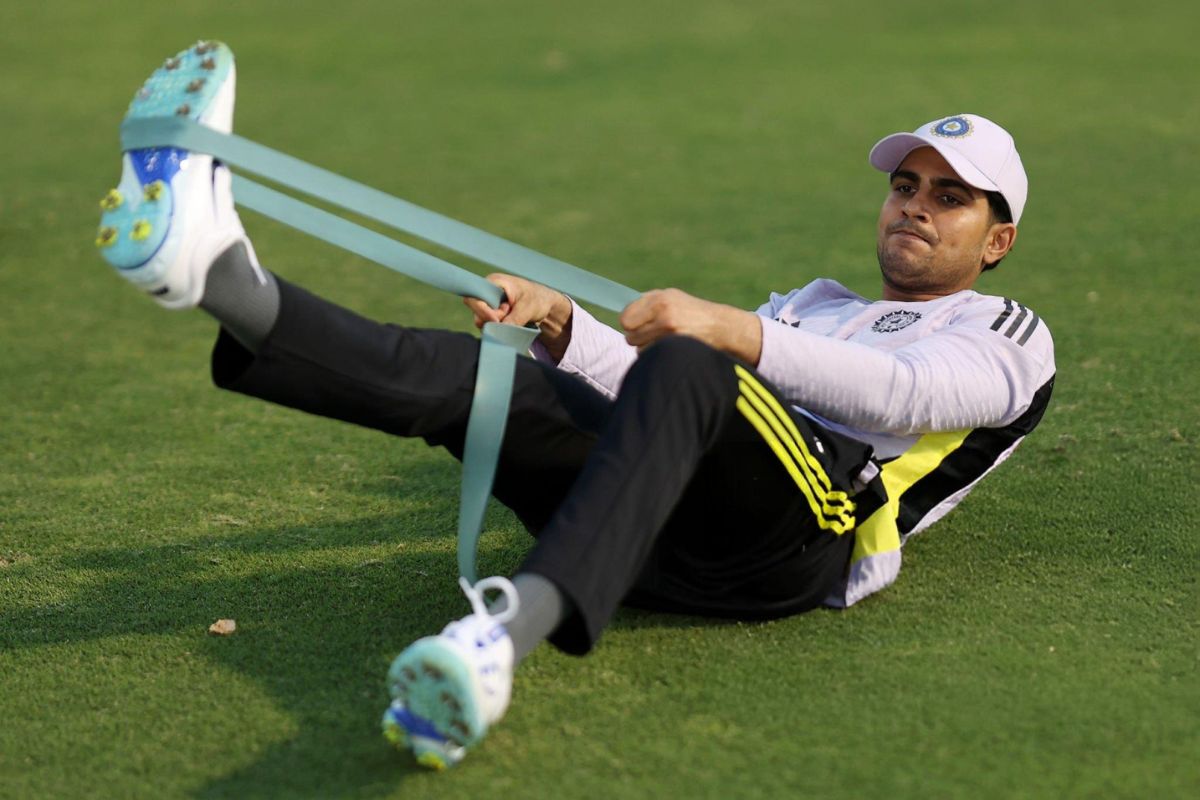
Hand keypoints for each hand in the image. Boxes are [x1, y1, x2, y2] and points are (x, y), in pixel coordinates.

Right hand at [463, 273, 564, 328]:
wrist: (545, 306)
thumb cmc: (537, 299)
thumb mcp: (528, 308)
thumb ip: (515, 319)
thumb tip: (501, 330)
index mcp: (494, 283)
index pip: (475, 296)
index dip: (481, 310)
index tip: (497, 319)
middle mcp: (487, 293)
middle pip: (477, 311)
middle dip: (493, 319)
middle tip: (510, 315)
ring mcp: (489, 305)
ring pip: (482, 321)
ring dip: (497, 325)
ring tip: (513, 317)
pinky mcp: (492, 316)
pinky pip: (489, 326)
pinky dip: (499, 328)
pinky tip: (511, 322)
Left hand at [619, 288, 762, 363]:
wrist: (721, 326)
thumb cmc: (691, 312)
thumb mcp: (672, 297)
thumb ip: (647, 303)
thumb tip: (623, 317)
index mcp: (660, 299)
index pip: (625, 319)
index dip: (629, 324)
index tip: (636, 326)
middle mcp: (664, 313)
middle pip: (630, 337)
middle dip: (638, 338)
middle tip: (653, 335)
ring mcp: (671, 332)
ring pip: (640, 350)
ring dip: (647, 349)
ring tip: (664, 341)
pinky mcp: (676, 347)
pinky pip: (653, 357)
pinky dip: (657, 356)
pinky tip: (670, 349)